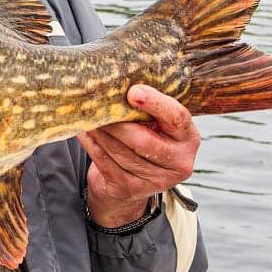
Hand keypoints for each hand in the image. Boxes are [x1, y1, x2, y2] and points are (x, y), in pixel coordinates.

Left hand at [79, 84, 198, 227]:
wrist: (132, 181)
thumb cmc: (144, 139)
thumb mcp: (155, 123)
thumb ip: (147, 107)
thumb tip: (117, 83)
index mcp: (188, 138)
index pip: (177, 117)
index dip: (155, 104)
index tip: (133, 92)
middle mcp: (178, 162)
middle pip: (142, 140)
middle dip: (115, 122)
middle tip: (95, 104)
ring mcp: (156, 180)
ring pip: (119, 151)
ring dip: (99, 131)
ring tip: (86, 115)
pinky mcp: (130, 188)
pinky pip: (104, 161)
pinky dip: (90, 143)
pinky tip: (83, 131)